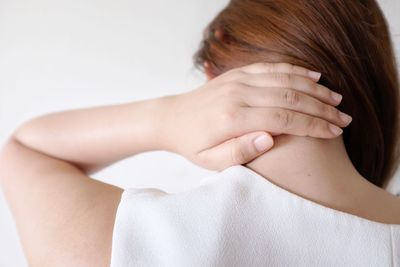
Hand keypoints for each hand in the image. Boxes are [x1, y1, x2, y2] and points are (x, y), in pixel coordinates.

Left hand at [161, 62, 351, 170]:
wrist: (172, 118)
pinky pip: (271, 67)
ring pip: (284, 79)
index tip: (334, 131)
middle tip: (344, 118)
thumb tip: (270, 139)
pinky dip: (295, 70)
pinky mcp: (237, 73)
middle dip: (321, 108)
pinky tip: (314, 75)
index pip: (283, 119)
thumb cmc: (192, 144)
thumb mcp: (210, 160)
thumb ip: (239, 151)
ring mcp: (238, 80)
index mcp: (232, 119)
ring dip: (314, 88)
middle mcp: (238, 94)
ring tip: (336, 99)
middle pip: (289, 97)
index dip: (313, 125)